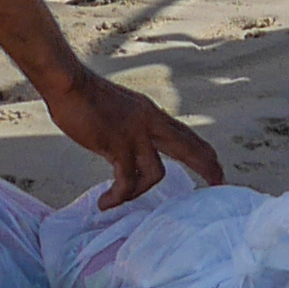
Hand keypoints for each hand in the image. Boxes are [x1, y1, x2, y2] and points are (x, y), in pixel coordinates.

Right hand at [41, 65, 220, 208]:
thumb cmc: (86, 98)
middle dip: (207, 167)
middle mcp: (150, 122)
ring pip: (157, 174)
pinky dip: (117, 196)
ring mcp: (135, 133)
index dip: (203, 152)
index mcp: (151, 114)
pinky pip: (126, 181)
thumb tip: (130, 153)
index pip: (186, 135)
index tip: (215, 168)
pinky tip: (104, 203)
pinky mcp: (117, 145)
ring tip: (116, 199)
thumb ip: (131, 130)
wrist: (69, 84)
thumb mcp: (121, 113)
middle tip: (219, 184)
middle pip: (190, 147)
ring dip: (138, 193)